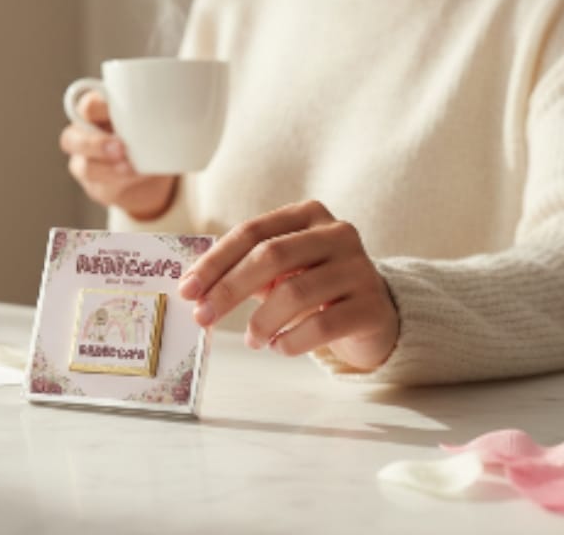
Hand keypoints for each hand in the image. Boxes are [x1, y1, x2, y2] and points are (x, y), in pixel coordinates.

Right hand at [59, 91, 177, 220]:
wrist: (153, 168)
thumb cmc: (150, 131)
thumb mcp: (155, 115)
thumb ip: (161, 107)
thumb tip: (195, 101)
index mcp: (94, 111)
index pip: (86, 105)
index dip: (97, 107)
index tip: (116, 110)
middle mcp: (82, 136)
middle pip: (72, 139)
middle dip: (96, 144)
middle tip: (122, 148)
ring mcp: (85, 164)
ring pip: (85, 168)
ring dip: (109, 170)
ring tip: (133, 169)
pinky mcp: (97, 188)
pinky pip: (102, 189)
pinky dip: (120, 185)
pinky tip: (137, 180)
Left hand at [177, 200, 397, 370]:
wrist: (376, 315)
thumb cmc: (315, 288)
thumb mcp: (282, 270)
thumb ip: (244, 270)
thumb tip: (195, 289)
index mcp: (308, 215)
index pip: (252, 232)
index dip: (215, 261)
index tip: (187, 290)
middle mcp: (337, 234)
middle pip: (271, 256)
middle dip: (228, 289)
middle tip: (203, 317)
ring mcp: (359, 269)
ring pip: (295, 293)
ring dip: (261, 321)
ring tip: (252, 339)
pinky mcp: (372, 307)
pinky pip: (322, 325)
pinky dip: (291, 340)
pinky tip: (279, 347)